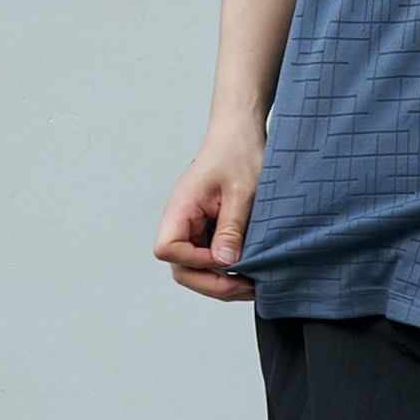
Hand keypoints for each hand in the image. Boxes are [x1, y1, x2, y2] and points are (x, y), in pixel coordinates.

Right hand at [153, 127, 264, 301]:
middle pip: (181, 269)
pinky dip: (228, 274)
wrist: (242, 134)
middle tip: (248, 285)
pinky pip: (210, 263)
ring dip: (222, 284)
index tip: (224, 258)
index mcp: (181, 206)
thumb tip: (224, 261)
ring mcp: (194, 229)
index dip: (194, 261)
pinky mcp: (207, 233)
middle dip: (213, 284)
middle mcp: (181, 221)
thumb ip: (231, 227)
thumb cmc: (239, 153)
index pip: (167, 249)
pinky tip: (250, 274)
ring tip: (253, 284)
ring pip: (196, 271)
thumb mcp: (241, 191)